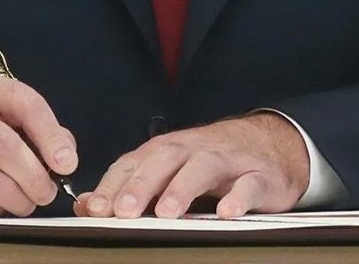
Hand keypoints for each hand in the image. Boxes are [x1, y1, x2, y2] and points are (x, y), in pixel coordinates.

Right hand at [0, 71, 77, 216]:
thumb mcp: (5, 117)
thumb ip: (39, 130)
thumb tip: (64, 156)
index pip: (26, 105)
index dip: (51, 136)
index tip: (67, 163)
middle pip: (6, 147)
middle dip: (35, 176)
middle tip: (47, 192)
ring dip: (19, 199)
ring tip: (27, 201)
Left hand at [74, 113, 308, 218]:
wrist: (271, 145)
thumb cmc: (209, 163)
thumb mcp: (167, 172)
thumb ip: (128, 188)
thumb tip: (87, 207)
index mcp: (165, 150)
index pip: (132, 164)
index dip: (112, 185)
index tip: (95, 209)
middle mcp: (192, 150)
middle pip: (162, 160)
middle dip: (140, 186)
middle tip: (123, 212)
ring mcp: (227, 161)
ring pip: (201, 167)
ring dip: (182, 188)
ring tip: (166, 213)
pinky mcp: (259, 176)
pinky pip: (249, 184)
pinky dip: (238, 196)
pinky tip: (226, 212)